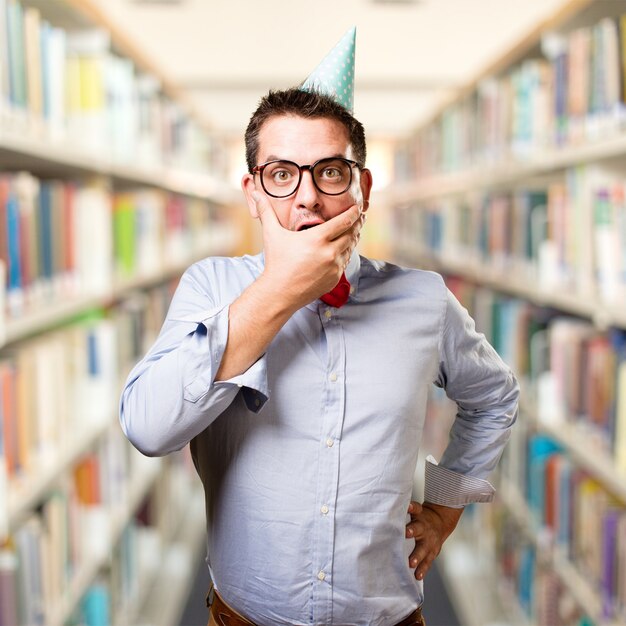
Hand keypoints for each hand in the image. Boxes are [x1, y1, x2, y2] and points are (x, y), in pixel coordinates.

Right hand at [252, 191, 364, 308]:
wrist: (279, 292)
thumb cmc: (276, 262)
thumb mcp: (272, 234)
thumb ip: (266, 212)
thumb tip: (255, 193)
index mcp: (317, 238)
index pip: (344, 221)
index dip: (353, 213)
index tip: (357, 208)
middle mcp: (329, 252)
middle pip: (351, 234)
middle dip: (357, 224)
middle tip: (360, 217)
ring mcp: (334, 267)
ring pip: (350, 249)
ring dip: (353, 239)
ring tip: (354, 231)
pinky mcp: (335, 279)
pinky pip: (345, 263)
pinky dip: (345, 254)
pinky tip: (343, 250)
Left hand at [405, 500, 462, 579]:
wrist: (440, 523)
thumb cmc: (420, 518)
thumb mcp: (416, 511)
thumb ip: (406, 510)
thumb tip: (389, 507)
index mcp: (419, 516)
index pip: (416, 509)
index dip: (411, 508)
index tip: (407, 508)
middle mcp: (424, 528)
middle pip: (418, 529)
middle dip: (412, 532)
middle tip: (406, 534)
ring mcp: (429, 541)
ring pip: (423, 549)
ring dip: (417, 556)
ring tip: (411, 564)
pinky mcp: (432, 553)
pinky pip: (427, 562)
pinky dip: (422, 569)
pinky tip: (417, 576)